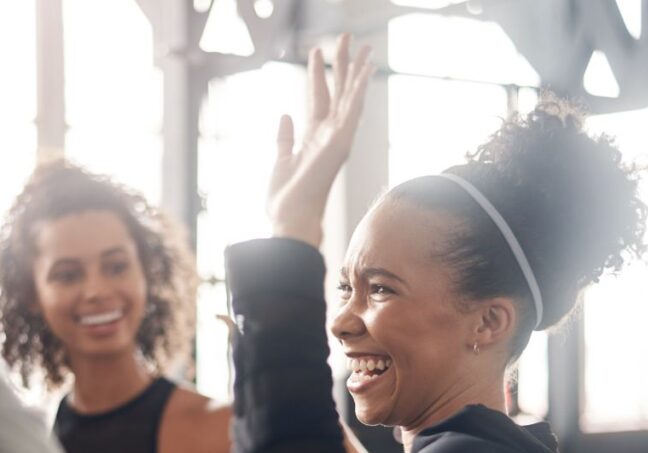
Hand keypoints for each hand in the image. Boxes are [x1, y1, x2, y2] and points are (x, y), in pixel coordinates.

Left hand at [267, 34, 374, 246]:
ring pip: (349, 96)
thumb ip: (285, 137)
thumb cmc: (285, 200)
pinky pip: (353, 109)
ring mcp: (337, 138)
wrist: (289, 219)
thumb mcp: (280, 160)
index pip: (317, 99)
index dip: (317, 75)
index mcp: (312, 139)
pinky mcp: (341, 143)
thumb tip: (286, 115)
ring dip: (356, 70)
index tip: (317, 51)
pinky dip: (360, 88)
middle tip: (346, 37)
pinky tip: (367, 68)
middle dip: (341, 64)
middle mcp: (328, 136)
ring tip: (363, 45)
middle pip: (336, 92)